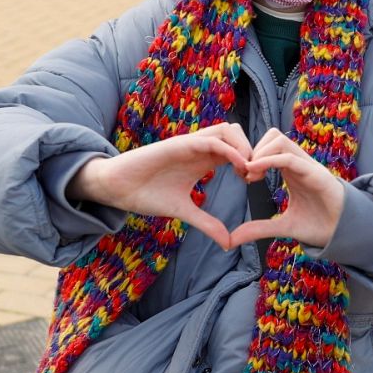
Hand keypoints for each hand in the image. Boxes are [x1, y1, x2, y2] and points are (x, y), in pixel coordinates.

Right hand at [68, 123, 252, 249]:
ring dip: (244, 147)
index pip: (236, 149)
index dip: (251, 162)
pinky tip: (237, 169)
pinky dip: (230, 151)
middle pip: (237, 134)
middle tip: (255, 176)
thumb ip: (207, 223)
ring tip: (247, 172)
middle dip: (253, 151)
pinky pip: (211, 140)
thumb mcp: (184, 211)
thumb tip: (228, 243)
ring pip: (228, 130)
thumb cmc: (146, 194)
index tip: (254, 183)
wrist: (117, 187)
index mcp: (202, 160)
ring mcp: (190, 143)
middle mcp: (199, 148)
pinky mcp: (180, 144)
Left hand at [228, 128, 344, 249]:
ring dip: (260, 152)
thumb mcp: (282, 226)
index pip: (268, 147)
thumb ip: (258, 228)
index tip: (240, 175)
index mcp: (291, 170)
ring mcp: (308, 166)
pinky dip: (269, 160)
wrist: (344, 234)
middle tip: (244, 173)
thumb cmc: (318, 225)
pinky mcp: (316, 173)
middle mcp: (298, 163)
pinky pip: (289, 157)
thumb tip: (232, 239)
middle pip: (272, 136)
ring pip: (280, 140)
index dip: (250, 156)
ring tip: (250, 174)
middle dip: (253, 150)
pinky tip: (255, 173)